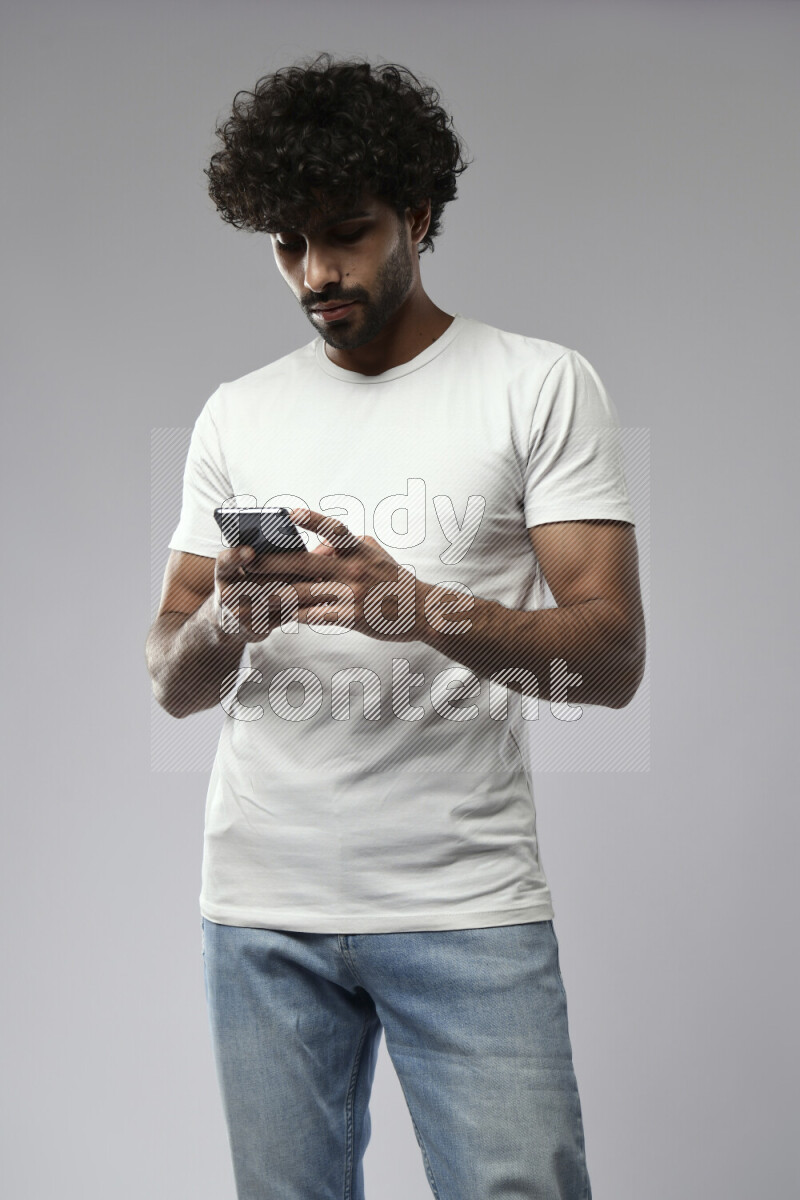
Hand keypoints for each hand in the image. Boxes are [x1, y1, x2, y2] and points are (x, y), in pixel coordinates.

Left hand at [234, 507, 431, 642]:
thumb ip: (346, 547)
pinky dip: (296, 617)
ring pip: (304, 593)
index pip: (334, 529)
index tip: (288, 512)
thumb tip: (317, 546)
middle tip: (247, 561)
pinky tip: (278, 618)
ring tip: (251, 594)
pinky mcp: (352, 617)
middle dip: (273, 562)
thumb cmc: (394, 580)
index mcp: (358, 550)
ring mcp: (352, 594)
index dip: (311, 520)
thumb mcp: (374, 555)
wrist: (422, 611)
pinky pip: (316, 616)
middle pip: (305, 563)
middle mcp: (353, 569)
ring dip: (275, 594)